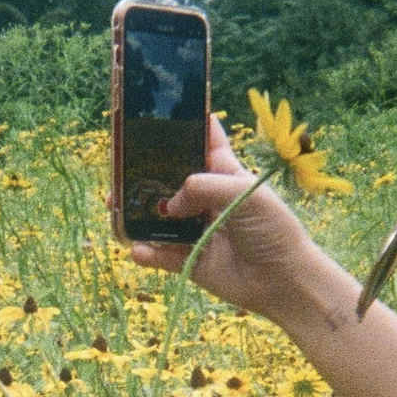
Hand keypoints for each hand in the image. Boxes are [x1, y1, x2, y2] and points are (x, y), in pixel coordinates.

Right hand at [130, 116, 318, 323]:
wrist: (283, 280)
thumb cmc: (272, 229)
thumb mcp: (241, 193)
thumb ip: (201, 187)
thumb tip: (168, 205)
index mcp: (226, 174)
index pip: (204, 143)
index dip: (185, 128)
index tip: (157, 116)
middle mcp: (208, 199)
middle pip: (171, 180)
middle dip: (146, 174)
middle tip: (120, 169)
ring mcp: (196, 231)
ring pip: (159, 219)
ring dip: (137, 212)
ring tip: (114, 205)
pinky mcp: (190, 261)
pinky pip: (161, 255)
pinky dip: (146, 252)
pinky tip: (136, 249)